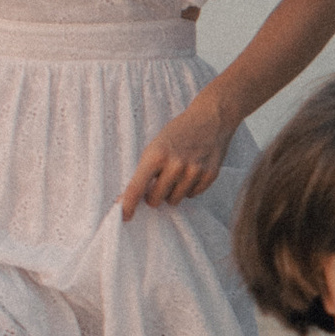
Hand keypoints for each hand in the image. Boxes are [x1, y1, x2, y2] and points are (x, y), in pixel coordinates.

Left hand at [120, 90, 235, 216]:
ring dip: (172, 192)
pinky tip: (192, 171)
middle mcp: (175, 164)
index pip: (137, 187)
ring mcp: (194, 171)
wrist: (211, 119)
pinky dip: (189, 188)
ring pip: (174, 200)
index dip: (128, 204)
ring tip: (178, 173)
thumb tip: (128, 199)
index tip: (123, 217)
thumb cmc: (178, 133)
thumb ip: (145, 171)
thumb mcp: (156, 146)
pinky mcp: (210, 175)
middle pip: (156, 200)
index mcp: (156, 155)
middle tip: (159, 182)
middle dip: (154, 195)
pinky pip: (193, 195)